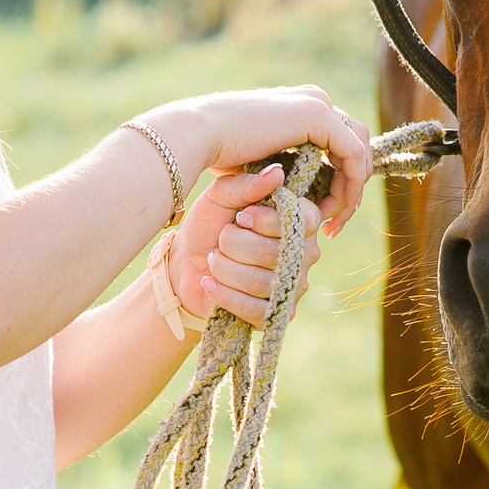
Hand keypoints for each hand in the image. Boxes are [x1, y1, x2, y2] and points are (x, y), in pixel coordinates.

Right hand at [138, 84, 370, 237]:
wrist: (200, 135)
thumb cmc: (217, 153)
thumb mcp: (260, 164)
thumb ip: (283, 170)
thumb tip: (291, 190)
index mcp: (302, 107)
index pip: (340, 143)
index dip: (341, 180)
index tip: (327, 216)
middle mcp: (315, 99)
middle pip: (355, 145)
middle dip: (351, 186)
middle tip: (336, 223)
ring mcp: (318, 104)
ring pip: (359, 150)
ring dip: (352, 189)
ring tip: (333, 221)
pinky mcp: (317, 115)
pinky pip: (351, 154)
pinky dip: (348, 184)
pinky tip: (332, 210)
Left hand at [169, 167, 320, 328]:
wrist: (185, 266)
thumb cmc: (210, 226)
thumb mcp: (221, 197)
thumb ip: (247, 184)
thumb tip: (277, 173)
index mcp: (298, 221)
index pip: (302, 220)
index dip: (266, 220)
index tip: (240, 217)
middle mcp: (304, 254)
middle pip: (273, 252)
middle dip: (233, 244)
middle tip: (220, 241)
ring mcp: (291, 287)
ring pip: (260, 281)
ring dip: (224, 269)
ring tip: (213, 260)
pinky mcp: (275, 315)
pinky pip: (255, 310)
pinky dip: (224, 295)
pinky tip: (210, 283)